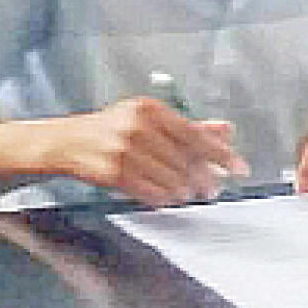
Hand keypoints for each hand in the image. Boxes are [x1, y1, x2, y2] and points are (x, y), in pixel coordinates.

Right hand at [52, 97, 249, 205]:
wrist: (68, 141)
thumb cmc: (111, 129)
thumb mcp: (149, 119)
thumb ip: (190, 125)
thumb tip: (226, 130)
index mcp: (149, 110)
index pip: (195, 134)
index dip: (221, 154)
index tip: (238, 167)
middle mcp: (137, 128)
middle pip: (185, 161)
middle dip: (204, 178)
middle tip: (214, 186)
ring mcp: (124, 152)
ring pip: (171, 179)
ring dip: (185, 190)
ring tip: (189, 191)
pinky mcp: (113, 174)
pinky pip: (152, 193)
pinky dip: (166, 197)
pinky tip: (170, 196)